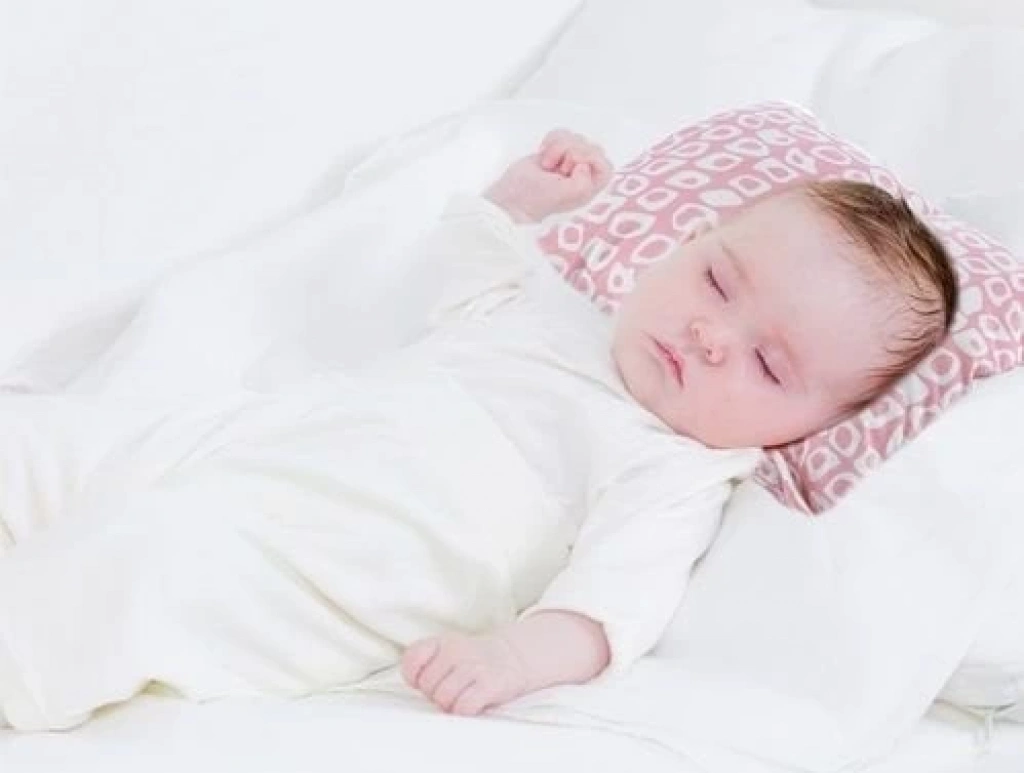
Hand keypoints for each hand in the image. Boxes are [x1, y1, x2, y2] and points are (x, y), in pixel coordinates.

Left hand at [401, 632, 530, 715]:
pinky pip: (464, 706)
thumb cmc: (473, 660)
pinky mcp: (490, 683)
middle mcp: (456, 650)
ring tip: (461, 697)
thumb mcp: (447, 651)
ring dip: (451, 705)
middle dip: (435, 694)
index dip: (413, 677)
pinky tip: (472, 703)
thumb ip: (425, 662)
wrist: (512, 656)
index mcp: (441, 642)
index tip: (423, 682)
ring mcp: (474, 666)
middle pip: (427, 685)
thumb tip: (415, 683)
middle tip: (450, 691)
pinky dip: (465, 710)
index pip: (412, 658)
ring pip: (444, 697)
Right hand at [485, 129, 612, 222]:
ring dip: (559, 146)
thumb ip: (582, 183)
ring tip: (547, 163)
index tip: (571, 163)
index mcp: (588, 189)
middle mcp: (582, 175)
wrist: (510, 194)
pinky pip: (563, 134)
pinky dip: (552, 139)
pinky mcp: (556, 152)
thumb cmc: (534, 199)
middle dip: (571, 151)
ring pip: (577, 138)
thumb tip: (583, 166)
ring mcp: (569, 162)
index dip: (590, 158)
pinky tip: (543, 154)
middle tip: (557, 167)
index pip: (604, 166)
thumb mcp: (563, 195)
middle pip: (592, 148)